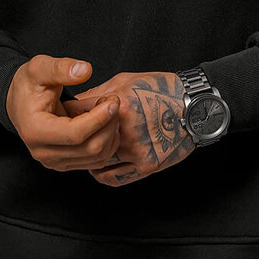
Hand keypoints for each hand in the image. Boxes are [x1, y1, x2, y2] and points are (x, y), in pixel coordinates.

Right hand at [6, 55, 121, 173]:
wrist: (19, 102)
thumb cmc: (29, 85)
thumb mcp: (40, 68)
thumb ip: (61, 68)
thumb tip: (85, 70)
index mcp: (35, 131)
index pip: (76, 133)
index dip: (100, 118)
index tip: (113, 100)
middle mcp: (43, 152)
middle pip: (90, 148)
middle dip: (109, 124)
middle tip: (113, 102)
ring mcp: (54, 162)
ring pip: (96, 157)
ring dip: (111, 134)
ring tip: (109, 111)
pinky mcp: (64, 164)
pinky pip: (95, 161)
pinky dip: (107, 144)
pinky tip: (105, 124)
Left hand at [63, 70, 196, 185]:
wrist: (195, 107)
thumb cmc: (162, 89)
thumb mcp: (126, 81)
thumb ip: (99, 93)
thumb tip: (74, 104)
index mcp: (120, 106)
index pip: (78, 112)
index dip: (67, 114)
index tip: (62, 116)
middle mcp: (126, 131)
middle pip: (85, 140)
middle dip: (75, 137)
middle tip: (70, 135)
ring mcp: (136, 151)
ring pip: (96, 162)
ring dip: (86, 158)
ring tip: (84, 150)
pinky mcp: (147, 164)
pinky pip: (113, 177)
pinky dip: (101, 174)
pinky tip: (99, 165)